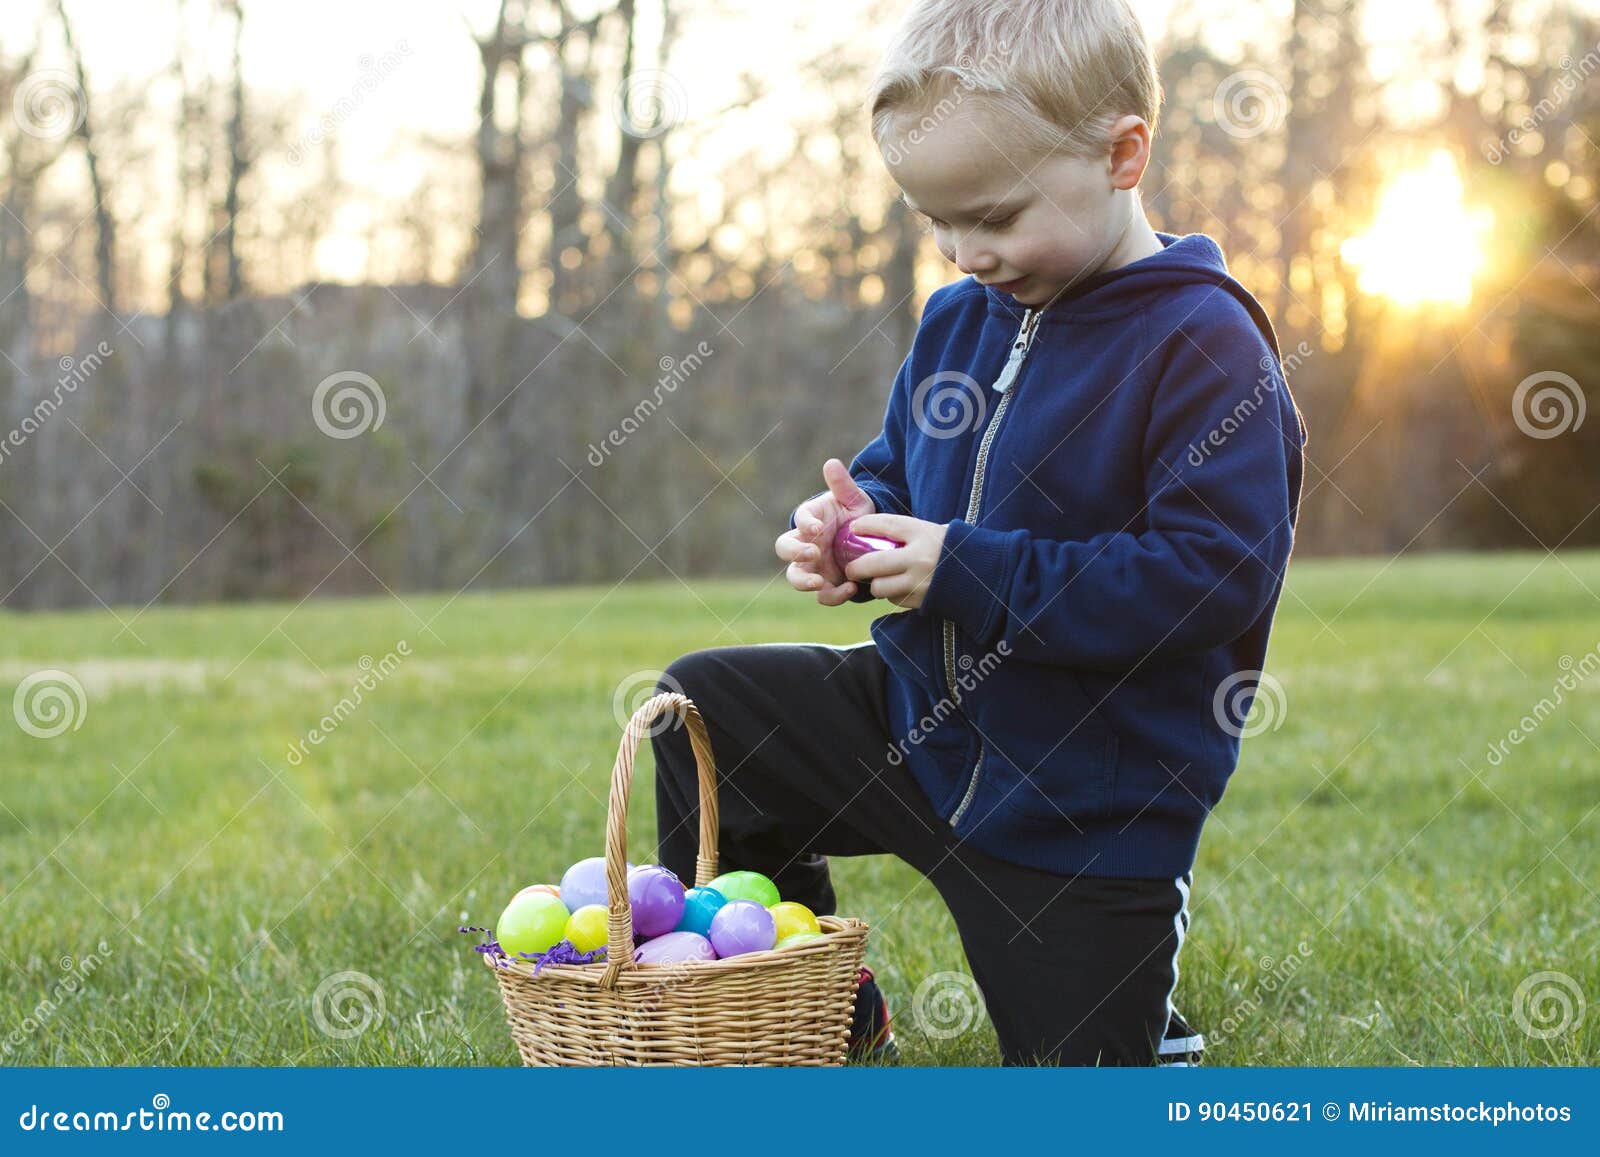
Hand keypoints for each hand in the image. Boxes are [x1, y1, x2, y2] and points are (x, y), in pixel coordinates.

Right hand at [774, 458, 875, 605]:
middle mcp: (805, 544)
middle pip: (784, 549)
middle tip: (811, 554)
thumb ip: (842, 485)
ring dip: (804, 582)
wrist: (870, 542)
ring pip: (796, 577)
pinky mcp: (826, 585)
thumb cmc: (856, 516)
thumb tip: (831, 463)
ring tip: (819, 583)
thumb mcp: (855, 500)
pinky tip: (851, 588)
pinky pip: (823, 595)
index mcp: (810, 520)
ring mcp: (812, 566)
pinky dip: (833, 595)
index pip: (800, 519)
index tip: (816, 527)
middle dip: (794, 553)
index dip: (805, 523)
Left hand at [839, 513, 947, 609]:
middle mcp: (918, 557)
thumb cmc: (953, 548)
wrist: (984, 574)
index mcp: (922, 532)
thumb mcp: (933, 530)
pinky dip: (893, 594)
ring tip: (879, 580)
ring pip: (880, 587)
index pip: (884, 524)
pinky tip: (900, 587)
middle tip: (851, 569)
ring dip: (876, 584)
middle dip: (856, 567)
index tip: (853, 528)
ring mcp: (919, 581)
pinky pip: (895, 599)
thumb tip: (870, 529)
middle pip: (873, 563)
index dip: (864, 525)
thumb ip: (906, 532)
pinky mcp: (921, 600)